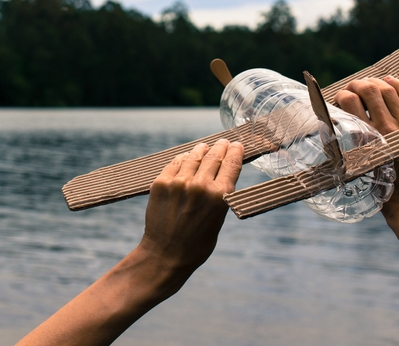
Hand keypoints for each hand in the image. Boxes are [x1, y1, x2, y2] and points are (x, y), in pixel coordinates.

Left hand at [139, 139, 243, 286]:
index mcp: (220, 196)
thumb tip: (222, 174)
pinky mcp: (161, 183)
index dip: (236, 151)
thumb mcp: (218, 219)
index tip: (237, 145)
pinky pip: (175, 163)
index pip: (231, 164)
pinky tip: (186, 158)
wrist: (165, 255)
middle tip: (223, 142)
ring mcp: (179, 183)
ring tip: (204, 148)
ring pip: (194, 156)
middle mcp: (200, 185)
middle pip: (214, 156)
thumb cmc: (197, 243)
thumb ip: (220, 195)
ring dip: (201, 150)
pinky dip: (183, 159)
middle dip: (220, 147)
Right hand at [334, 76, 398, 227]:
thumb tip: (334, 130)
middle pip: (369, 90)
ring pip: (389, 90)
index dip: (342, 96)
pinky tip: (390, 80)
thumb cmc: (383, 193)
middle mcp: (387, 128)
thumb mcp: (358, 169)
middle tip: (352, 88)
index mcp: (368, 139)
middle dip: (357, 84)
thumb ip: (348, 148)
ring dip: (376, 82)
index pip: (350, 103)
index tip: (339, 99)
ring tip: (368, 83)